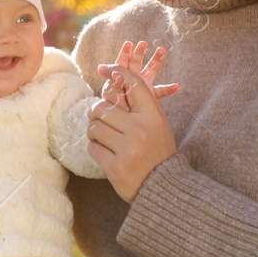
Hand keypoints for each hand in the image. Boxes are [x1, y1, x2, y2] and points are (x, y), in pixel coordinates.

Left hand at [86, 67, 177, 201]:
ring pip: (94, 127)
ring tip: (104, 137)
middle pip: (102, 107)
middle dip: (98, 113)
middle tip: (102, 120)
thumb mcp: (157, 123)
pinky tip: (106, 152)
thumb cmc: (158, 150)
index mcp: (153, 117)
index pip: (133, 85)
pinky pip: (92, 147)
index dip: (118, 72)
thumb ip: (141, 103)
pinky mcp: (115, 167)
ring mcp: (127, 150)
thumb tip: (116, 74)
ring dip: (95, 132)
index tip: (107, 68)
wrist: (165, 188)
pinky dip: (95, 148)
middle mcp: (140, 131)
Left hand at [97, 40, 179, 108]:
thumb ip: (109, 82)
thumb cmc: (116, 112)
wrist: (125, 126)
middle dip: (139, 52)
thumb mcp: (112, 95)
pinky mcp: (151, 97)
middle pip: (136, 63)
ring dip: (155, 61)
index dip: (125, 53)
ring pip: (150, 72)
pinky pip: (160, 91)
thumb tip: (100, 68)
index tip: (128, 43)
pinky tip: (176, 86)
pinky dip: (168, 89)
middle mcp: (132, 81)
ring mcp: (143, 88)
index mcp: (121, 79)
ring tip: (162, 50)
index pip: (122, 64)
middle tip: (143, 43)